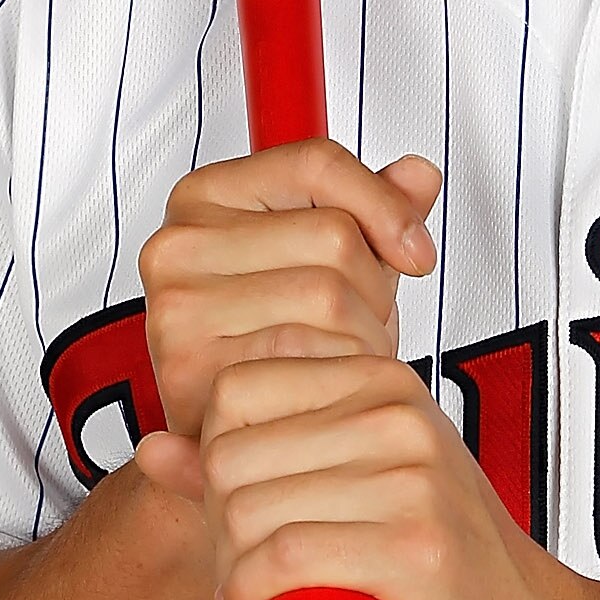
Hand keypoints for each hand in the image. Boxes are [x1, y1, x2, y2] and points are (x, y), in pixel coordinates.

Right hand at [135, 140, 441, 440]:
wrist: (223, 436)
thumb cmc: (271, 345)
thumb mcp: (331, 266)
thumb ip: (374, 214)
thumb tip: (419, 175)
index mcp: (208, 196)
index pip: (316, 162)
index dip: (384, 204)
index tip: (412, 249)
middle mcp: (182, 241)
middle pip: (334, 233)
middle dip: (374, 287)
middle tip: (354, 324)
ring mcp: (180, 301)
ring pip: (329, 293)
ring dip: (361, 335)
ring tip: (338, 354)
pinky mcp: (188, 361)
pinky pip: (306, 352)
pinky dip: (337, 372)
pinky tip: (324, 382)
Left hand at [137, 351, 599, 599]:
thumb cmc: (439, 573)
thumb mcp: (348, 492)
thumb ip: (255, 461)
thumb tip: (153, 446)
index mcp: (380, 379)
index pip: (235, 389)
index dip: (216, 459)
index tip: (249, 512)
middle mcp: (399, 411)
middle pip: (232, 453)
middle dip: (219, 526)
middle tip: (251, 574)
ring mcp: (414, 476)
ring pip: (251, 509)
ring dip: (231, 570)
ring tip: (265, 598)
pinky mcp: (418, 546)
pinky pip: (286, 557)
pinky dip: (251, 592)